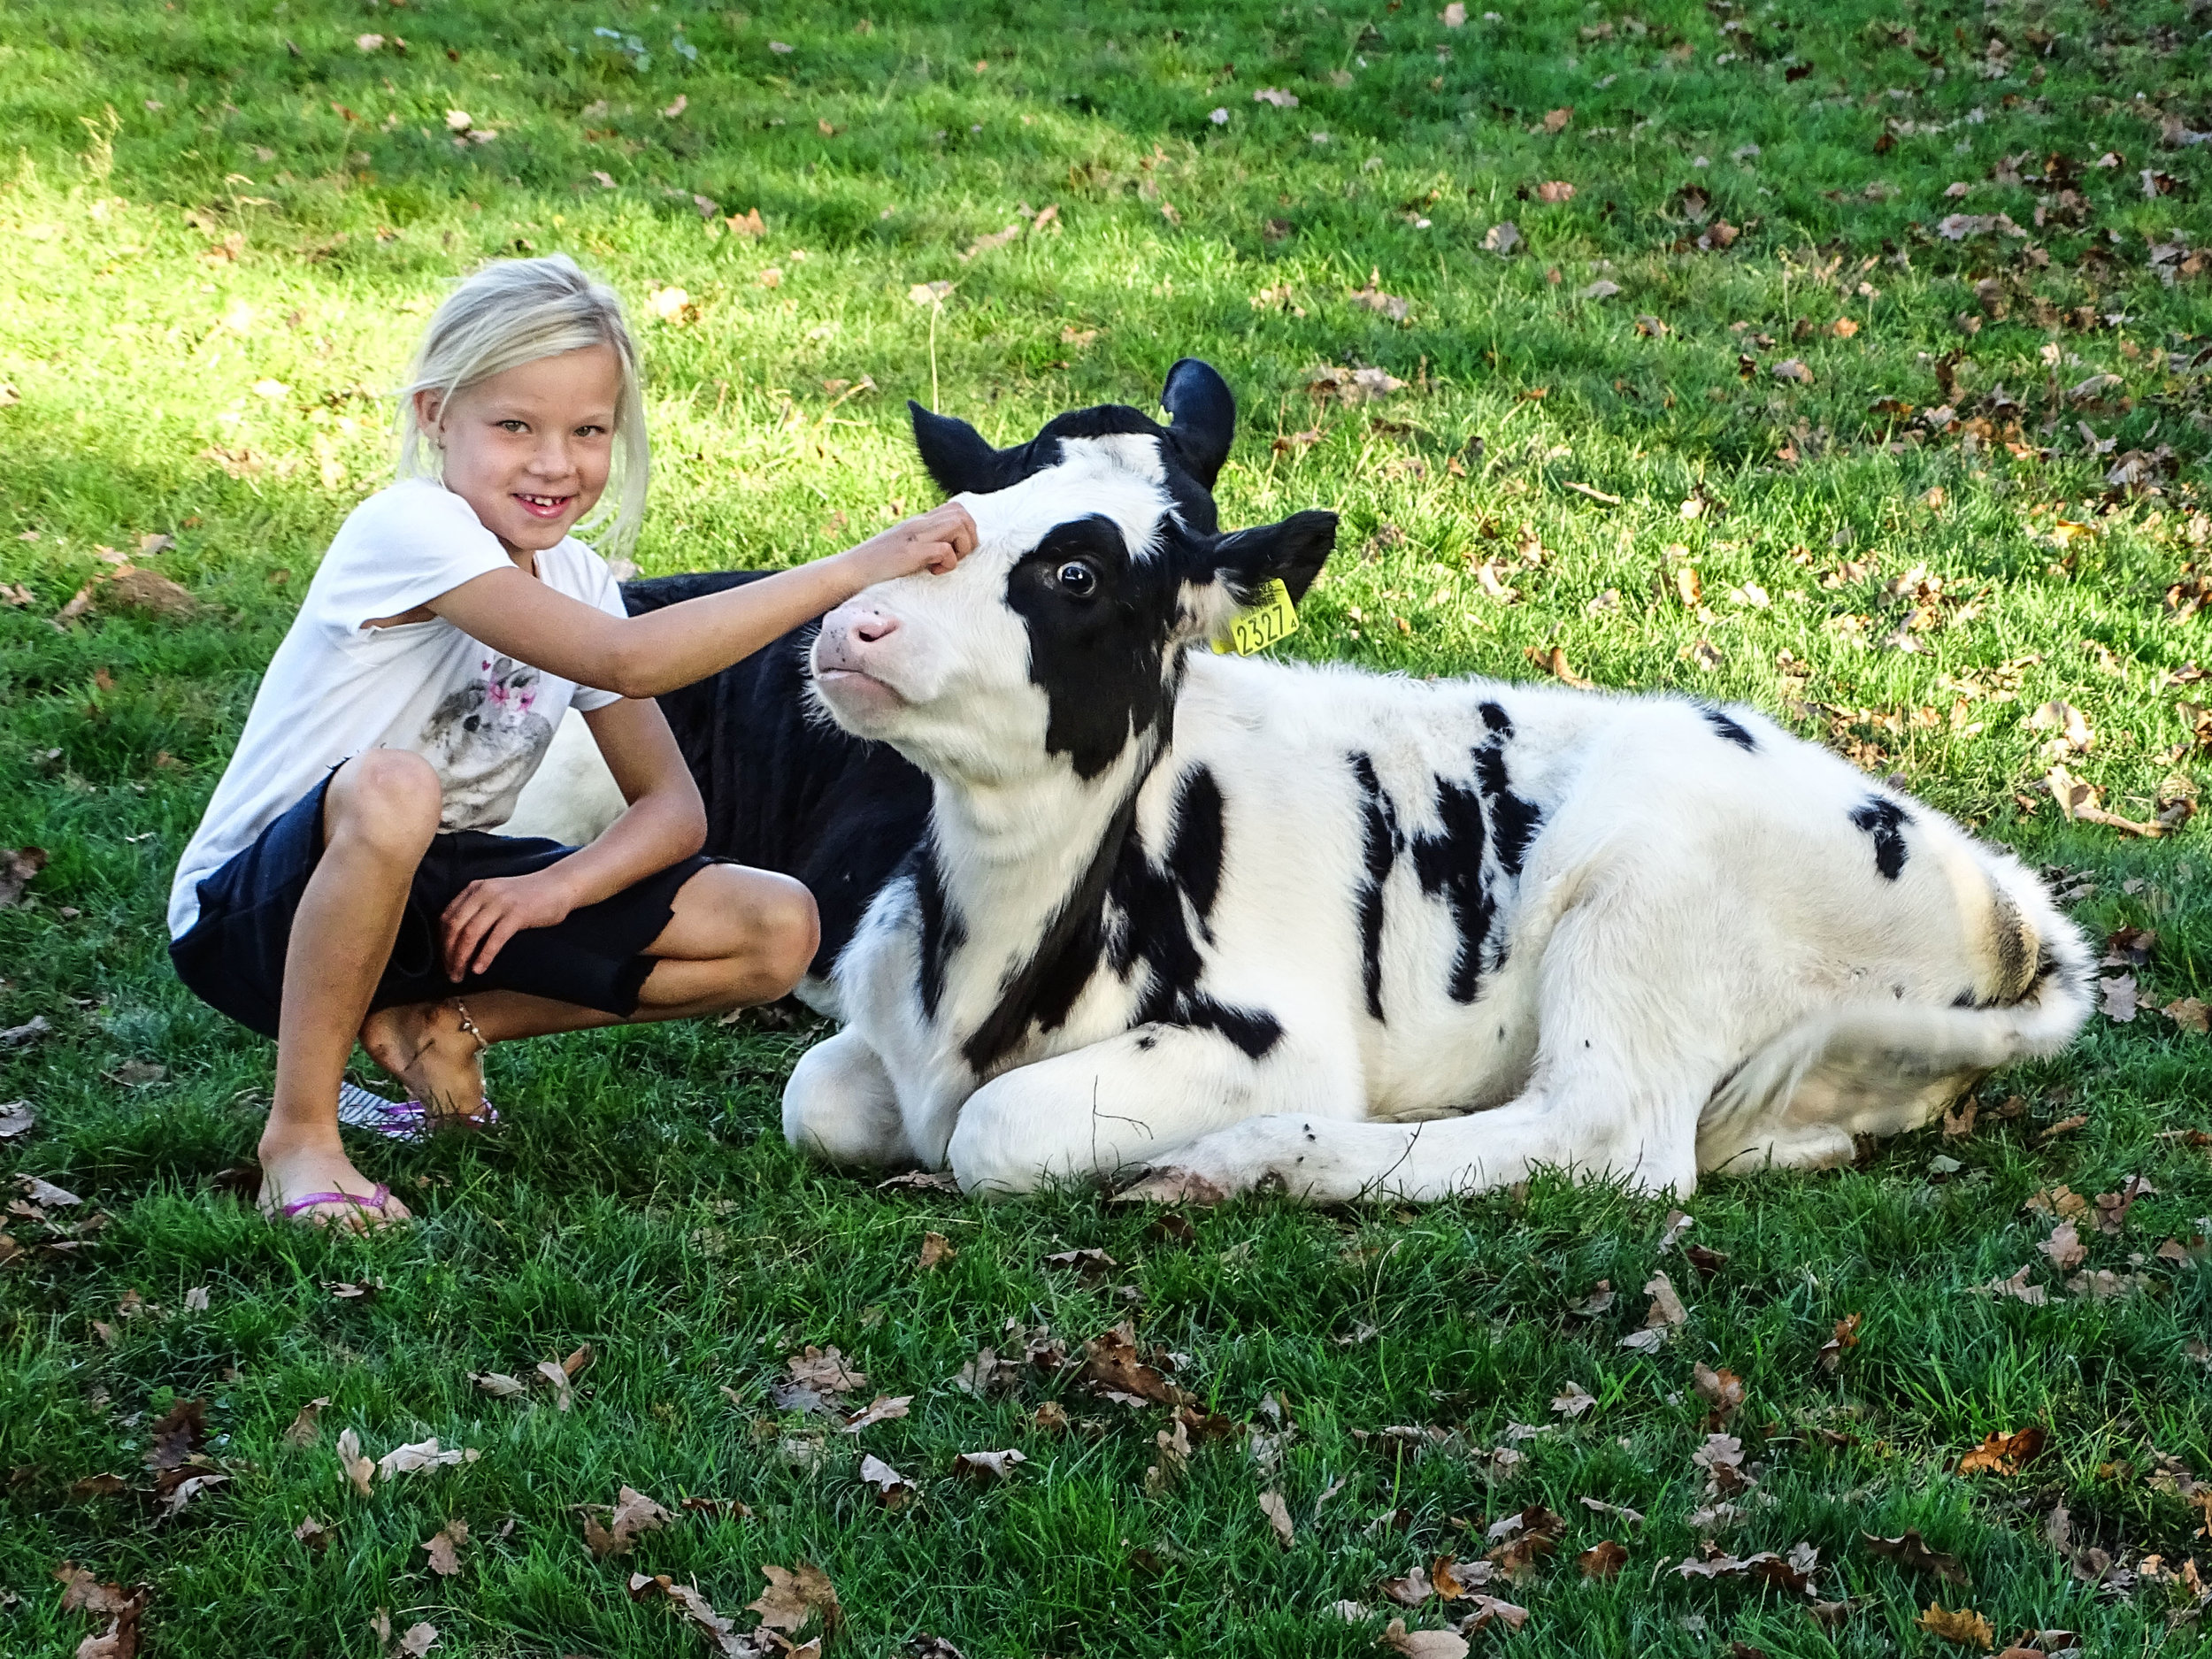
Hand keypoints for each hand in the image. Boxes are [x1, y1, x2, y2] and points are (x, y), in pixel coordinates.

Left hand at [440, 869, 577, 980]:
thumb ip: (478, 908)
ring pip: (470, 933)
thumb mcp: (497, 895)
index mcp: (475, 889)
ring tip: (461, 975)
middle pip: (454, 926)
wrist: (559, 886)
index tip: (445, 960)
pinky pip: (495, 938)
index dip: (442, 941)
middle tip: (451, 973)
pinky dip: (484, 955)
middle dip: (448, 953)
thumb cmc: (530, 895)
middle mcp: (484, 893)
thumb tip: (460, 938)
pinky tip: (480, 969)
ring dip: (462, 958)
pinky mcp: (517, 913)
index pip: (447, 916)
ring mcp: (501, 902)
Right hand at [842, 502, 977, 585]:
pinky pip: (945, 550)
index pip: (956, 509)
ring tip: (942, 564)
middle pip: (962, 512)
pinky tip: (932, 572)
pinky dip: (947, 563)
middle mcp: (918, 523)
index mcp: (919, 522)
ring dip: (960, 548)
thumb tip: (947, 550)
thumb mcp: (904, 548)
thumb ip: (923, 543)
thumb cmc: (876, 566)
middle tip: (954, 558)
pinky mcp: (910, 553)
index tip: (955, 552)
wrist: (849, 572)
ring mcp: (914, 536)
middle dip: (968, 538)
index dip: (966, 530)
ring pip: (958, 524)